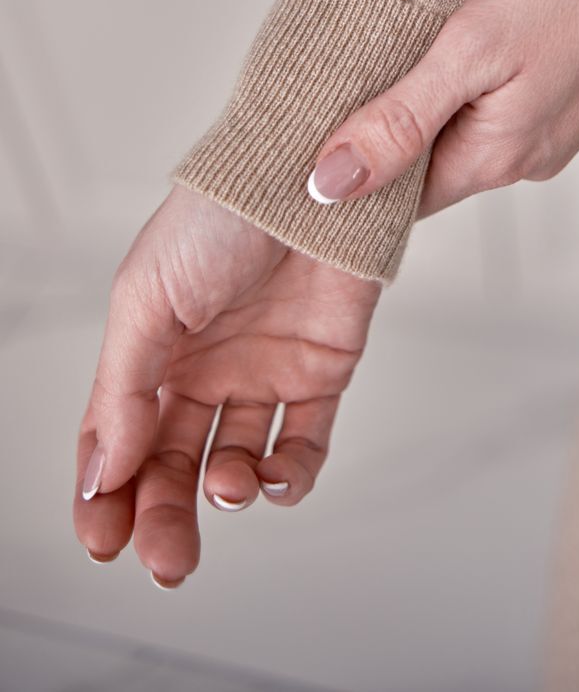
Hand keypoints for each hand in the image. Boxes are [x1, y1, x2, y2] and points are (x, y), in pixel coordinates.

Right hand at [73, 184, 379, 586]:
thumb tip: (102, 473)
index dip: (104, 495)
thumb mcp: (146, 298)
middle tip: (166, 558)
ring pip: (236, 463)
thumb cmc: (218, 218)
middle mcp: (205, 368)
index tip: (101, 542)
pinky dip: (290, 476)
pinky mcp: (322, 371)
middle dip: (164, 516)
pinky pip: (304, 443)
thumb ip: (124, 389)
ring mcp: (263, 372)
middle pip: (174, 464)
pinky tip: (273, 479)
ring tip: (227, 486)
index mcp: (151, 351)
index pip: (116, 440)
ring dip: (227, 493)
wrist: (309, 175)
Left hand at [307, 0, 578, 216]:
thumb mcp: (471, 49)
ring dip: (424, 100)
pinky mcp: (563, 95)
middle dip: (382, 131)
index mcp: (491, 158)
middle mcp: (520, 158)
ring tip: (391, 49)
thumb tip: (329, 186)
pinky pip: (493, 105)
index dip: (349, 172)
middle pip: (426, 165)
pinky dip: (463, 81)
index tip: (308, 136)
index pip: (395, 197)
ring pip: (459, 130)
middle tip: (339, 76)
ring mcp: (547, 129)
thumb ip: (400, 120)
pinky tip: (454, 39)